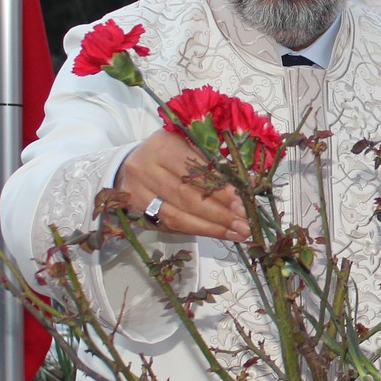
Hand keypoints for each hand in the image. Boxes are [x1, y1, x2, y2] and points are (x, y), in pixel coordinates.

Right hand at [114, 130, 250, 240]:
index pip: (195, 172)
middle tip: (244, 224)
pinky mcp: (137, 213)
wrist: (130, 165)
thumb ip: (216, 164)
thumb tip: (250, 183)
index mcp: (162, 146)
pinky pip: (170, 226)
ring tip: (236, 234)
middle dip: (219, 213)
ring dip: (210, 228)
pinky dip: (197, 231)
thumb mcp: (190, 147)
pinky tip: (216, 233)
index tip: (242, 204)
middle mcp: (145, 169)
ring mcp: (137, 193)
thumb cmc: (169, 153)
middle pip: (187, 196)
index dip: (219, 190)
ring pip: (177, 216)